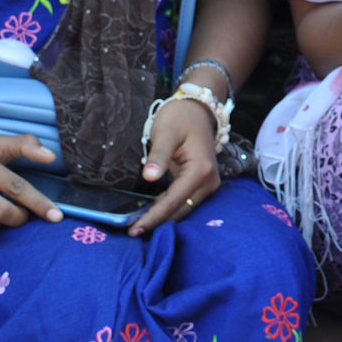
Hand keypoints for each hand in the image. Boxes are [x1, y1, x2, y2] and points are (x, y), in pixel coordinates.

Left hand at [131, 93, 219, 236]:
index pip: (174, 201)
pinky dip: (168, 208)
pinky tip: (151, 214)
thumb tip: (149, 177)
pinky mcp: (202, 184)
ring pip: (183, 208)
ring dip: (162, 217)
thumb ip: (158, 156)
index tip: (134, 230)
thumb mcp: (165, 132)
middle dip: (157, 222)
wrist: (197, 109)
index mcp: (201, 170)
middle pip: (180, 209)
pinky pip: (184, 201)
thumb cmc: (179, 118)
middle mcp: (209, 181)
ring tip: (138, 226)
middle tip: (131, 232)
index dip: (154, 216)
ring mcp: (208, 184)